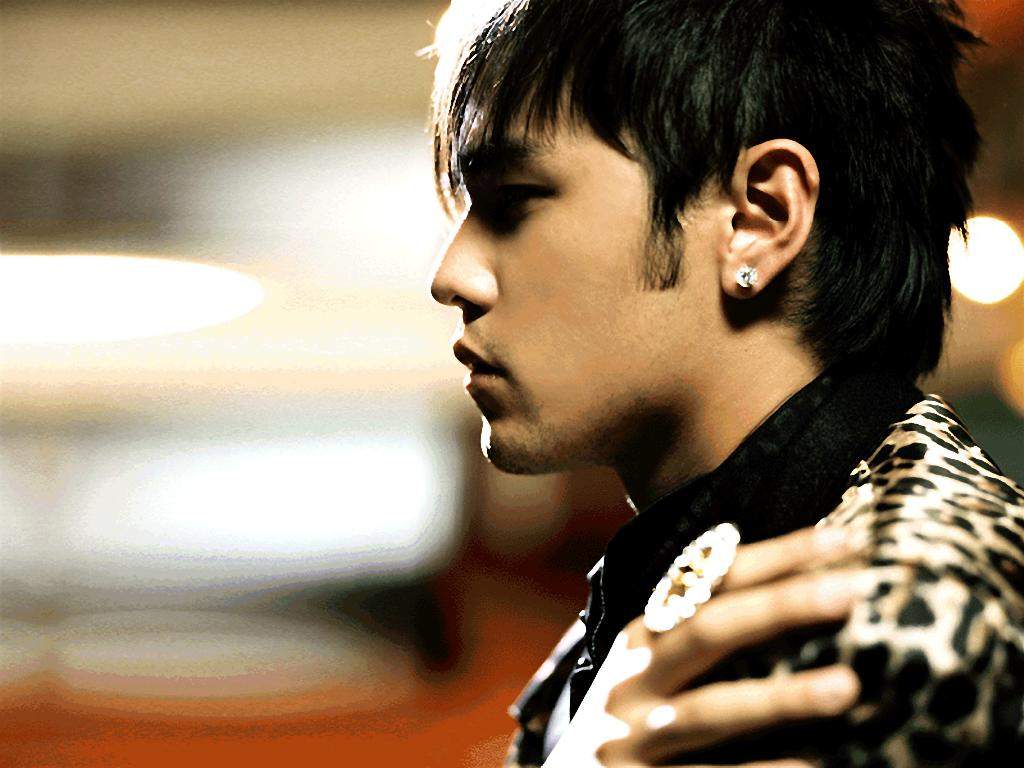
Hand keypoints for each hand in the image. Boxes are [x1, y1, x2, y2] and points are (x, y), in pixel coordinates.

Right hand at [542, 524, 887, 767]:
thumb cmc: (633, 720)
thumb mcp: (652, 668)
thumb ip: (701, 629)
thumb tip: (803, 586)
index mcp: (642, 637)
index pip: (710, 582)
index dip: (775, 558)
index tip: (843, 541)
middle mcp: (631, 679)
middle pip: (708, 632)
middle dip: (779, 606)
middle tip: (852, 590)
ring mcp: (631, 737)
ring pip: (710, 711)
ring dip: (782, 697)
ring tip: (848, 686)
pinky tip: (813, 766)